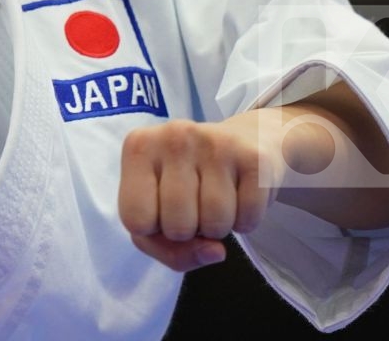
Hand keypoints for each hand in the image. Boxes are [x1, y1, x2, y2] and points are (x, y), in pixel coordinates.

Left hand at [117, 111, 332, 272]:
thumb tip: (214, 251)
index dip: (154, 229)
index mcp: (139, 147)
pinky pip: (248, 220)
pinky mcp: (254, 157)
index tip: (163, 208)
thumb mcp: (161, 211)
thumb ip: (169, 250)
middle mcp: (173, 137)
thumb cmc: (190, 183)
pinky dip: (246, 222)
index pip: (135, 220)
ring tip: (217, 200)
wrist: (247, 139)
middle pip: (177, 227)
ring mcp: (215, 143)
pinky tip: (240, 196)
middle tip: (196, 205)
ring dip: (219, 228)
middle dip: (190, 231)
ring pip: (215, 225)